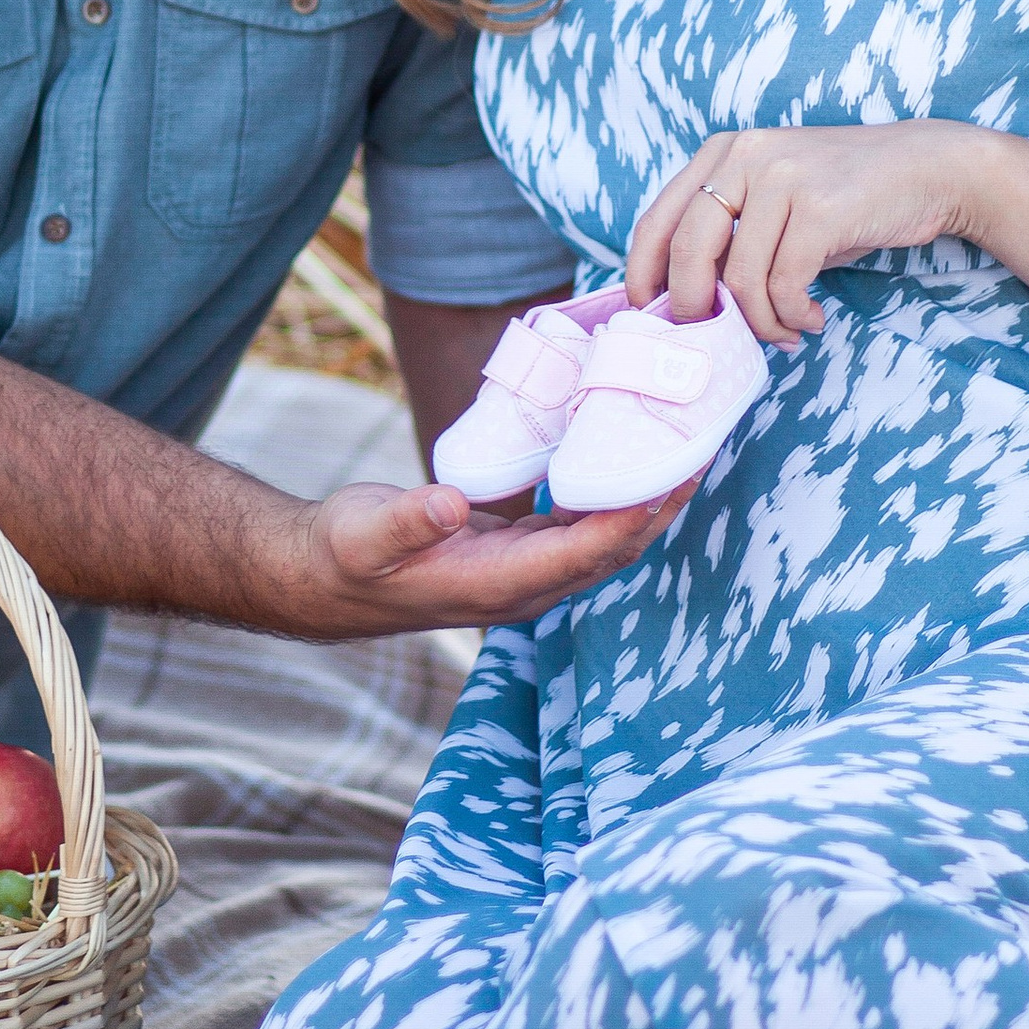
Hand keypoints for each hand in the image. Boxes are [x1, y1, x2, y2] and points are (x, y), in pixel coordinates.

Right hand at [269, 473, 693, 639]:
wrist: (325, 577)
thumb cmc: (344, 555)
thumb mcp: (364, 536)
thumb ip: (406, 521)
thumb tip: (448, 502)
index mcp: (497, 586)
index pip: (582, 555)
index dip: (628, 519)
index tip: (668, 476)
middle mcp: (525, 586)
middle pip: (613, 549)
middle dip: (660, 504)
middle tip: (703, 446)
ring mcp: (525, 570)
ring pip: (605, 537)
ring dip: (647, 496)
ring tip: (686, 441)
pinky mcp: (518, 548)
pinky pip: (581, 522)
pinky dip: (611, 490)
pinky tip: (628, 450)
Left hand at [629, 123, 1028, 338]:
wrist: (928, 169)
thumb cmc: (844, 198)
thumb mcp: (775, 203)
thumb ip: (731, 237)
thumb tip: (684, 303)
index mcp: (723, 152)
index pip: (657, 220)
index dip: (643, 275)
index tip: (649, 316)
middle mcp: (745, 156)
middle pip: (689, 251)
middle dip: (697, 310)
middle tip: (719, 337)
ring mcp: (784, 178)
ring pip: (741, 278)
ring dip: (760, 323)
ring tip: (785, 331)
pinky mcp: (821, 207)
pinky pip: (785, 285)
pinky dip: (792, 316)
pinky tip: (812, 318)